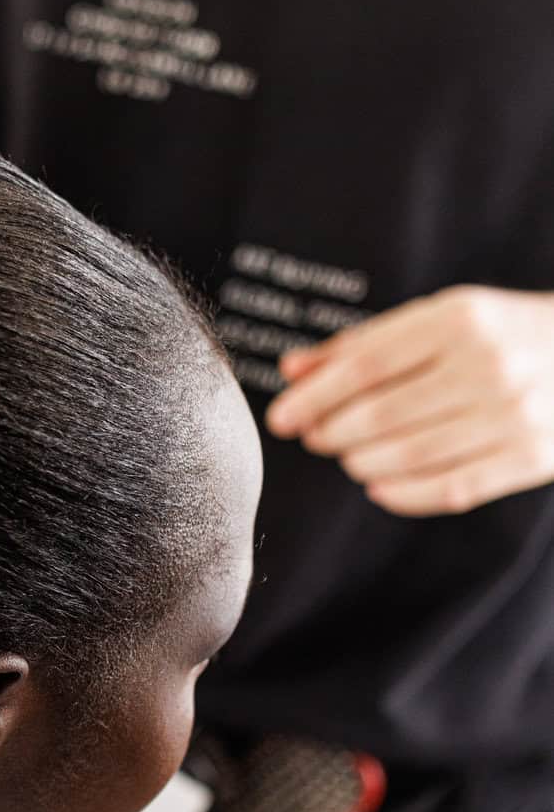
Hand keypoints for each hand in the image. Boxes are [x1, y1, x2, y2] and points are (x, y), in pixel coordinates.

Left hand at [265, 287, 553, 516]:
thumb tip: (294, 369)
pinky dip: (404, 495)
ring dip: (363, 464)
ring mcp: (513, 414)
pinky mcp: (533, 456)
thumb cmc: (506, 334)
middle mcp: (488, 365)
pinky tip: (380, 487)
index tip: (283, 416)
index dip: (313, 397)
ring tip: (350, 458)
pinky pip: (451, 488)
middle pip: (381, 414)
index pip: (365, 365)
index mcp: (460, 319)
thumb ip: (367, 342)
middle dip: (333, 433)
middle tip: (316, 437)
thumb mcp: (444, 316)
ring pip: (410, 456)